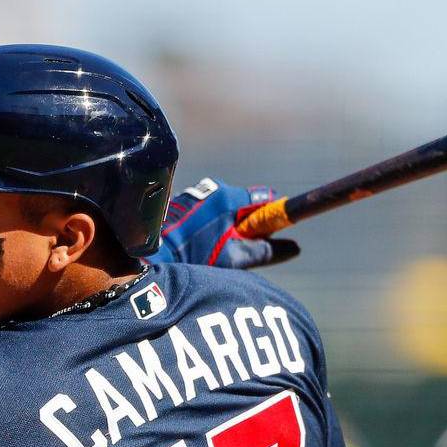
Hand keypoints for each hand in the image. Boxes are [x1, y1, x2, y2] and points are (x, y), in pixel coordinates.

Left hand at [145, 178, 299, 268]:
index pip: (265, 198)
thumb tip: (293, 247)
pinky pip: (202, 213)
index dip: (273, 216)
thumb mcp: (234, 257)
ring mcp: (193, 195)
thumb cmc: (195, 256)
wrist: (152, 257)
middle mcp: (211, 189)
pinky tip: (195, 246)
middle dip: (246, 226)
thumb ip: (264, 250)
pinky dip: (206, 227)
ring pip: (221, 210)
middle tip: (239, 250)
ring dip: (225, 227)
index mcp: (228, 197)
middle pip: (243, 204)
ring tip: (211, 251)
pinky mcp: (179, 203)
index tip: (274, 232)